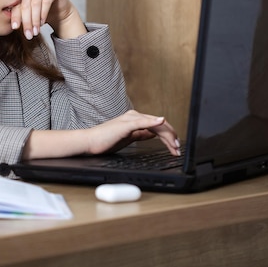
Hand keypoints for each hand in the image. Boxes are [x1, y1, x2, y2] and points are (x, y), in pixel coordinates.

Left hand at [11, 0, 86, 39]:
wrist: (60, 13)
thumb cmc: (42, 14)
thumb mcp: (28, 16)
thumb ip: (20, 16)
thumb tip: (13, 26)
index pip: (16, 3)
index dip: (15, 16)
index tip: (15, 28)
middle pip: (25, 3)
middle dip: (26, 21)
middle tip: (28, 34)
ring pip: (35, 3)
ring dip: (35, 20)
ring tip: (36, 31)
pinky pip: (46, 1)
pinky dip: (43, 14)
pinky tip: (43, 22)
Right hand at [23, 110, 179, 159]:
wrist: (90, 142)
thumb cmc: (105, 141)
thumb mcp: (128, 138)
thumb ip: (141, 134)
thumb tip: (153, 134)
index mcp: (135, 120)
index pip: (157, 126)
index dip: (169, 136)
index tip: (175, 148)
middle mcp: (134, 116)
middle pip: (160, 125)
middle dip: (171, 137)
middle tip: (178, 149)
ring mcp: (130, 119)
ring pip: (155, 124)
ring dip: (167, 135)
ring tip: (174, 145)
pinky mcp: (126, 123)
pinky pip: (143, 122)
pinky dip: (153, 121)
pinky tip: (161, 122)